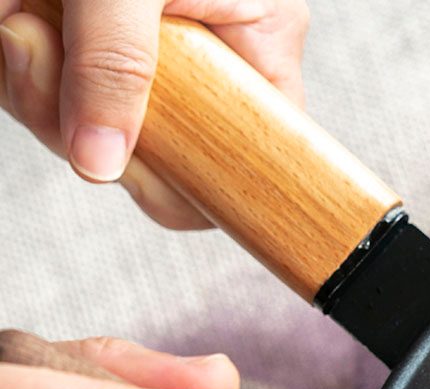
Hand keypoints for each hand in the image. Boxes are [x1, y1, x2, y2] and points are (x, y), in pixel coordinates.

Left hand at [0, 0, 308, 227]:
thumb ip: (116, 64)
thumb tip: (99, 165)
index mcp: (260, 38)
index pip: (251, 161)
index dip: (188, 184)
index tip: (121, 158)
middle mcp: (215, 55)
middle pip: (160, 152)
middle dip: (81, 120)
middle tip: (30, 45)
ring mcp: (155, 53)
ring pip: (99, 127)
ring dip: (36, 89)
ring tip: (18, 17)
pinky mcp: (97, 38)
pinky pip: (60, 92)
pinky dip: (22, 70)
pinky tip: (15, 20)